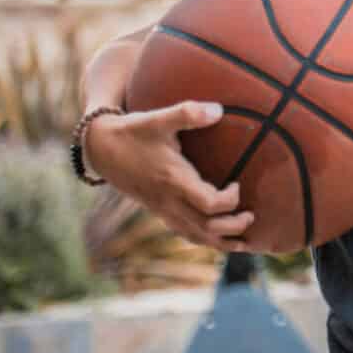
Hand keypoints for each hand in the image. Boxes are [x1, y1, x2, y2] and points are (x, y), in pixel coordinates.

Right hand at [83, 100, 262, 251]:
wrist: (100, 148)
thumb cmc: (133, 132)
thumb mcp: (158, 118)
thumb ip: (187, 113)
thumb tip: (219, 110)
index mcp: (173, 180)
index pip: (208, 204)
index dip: (229, 200)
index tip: (238, 183)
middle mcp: (169, 200)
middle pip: (206, 227)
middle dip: (233, 227)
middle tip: (252, 216)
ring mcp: (163, 209)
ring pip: (195, 236)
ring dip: (222, 242)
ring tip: (245, 243)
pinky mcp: (159, 211)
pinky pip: (184, 233)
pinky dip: (205, 240)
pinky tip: (218, 239)